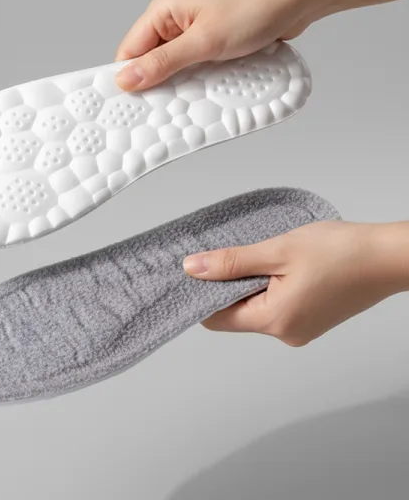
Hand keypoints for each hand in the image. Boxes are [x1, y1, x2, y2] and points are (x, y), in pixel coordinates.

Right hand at [114, 0, 408, 92]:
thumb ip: (163, 63)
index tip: (131, 105)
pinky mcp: (211, 37)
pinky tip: (203, 89)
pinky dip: (196, 77)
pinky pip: (192, 62)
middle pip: (150, 58)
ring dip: (178, 82)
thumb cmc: (256, 6)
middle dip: (156, 83)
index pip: (130, 49)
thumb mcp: (204, 42)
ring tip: (185, 99)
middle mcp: (175, 15)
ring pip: (172, 63)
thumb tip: (127, 78)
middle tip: (161, 108)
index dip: (129, 77)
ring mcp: (194, 26)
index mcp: (164, 7)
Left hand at [183, 221, 408, 346]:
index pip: (218, 318)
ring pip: (255, 308)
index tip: (194, 271)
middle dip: (225, 285)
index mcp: (276, 321)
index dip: (201, 294)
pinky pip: (274, 306)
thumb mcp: (277, 250)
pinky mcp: (310, 318)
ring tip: (259, 255)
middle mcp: (286, 333)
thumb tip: (193, 268)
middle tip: (227, 254)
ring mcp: (300, 328)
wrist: (389, 256)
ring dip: (247, 283)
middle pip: (235, 314)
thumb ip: (231, 262)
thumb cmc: (342, 252)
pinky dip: (266, 286)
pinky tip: (275, 264)